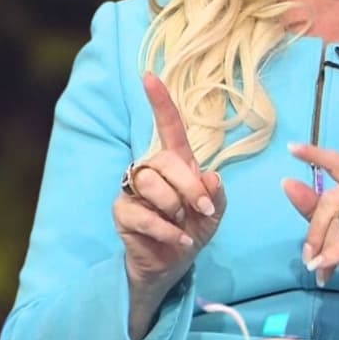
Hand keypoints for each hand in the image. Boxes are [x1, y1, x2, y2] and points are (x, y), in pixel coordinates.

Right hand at [113, 74, 225, 335]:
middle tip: (203, 211)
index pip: (169, 126)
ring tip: (184, 225)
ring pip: (151, 185)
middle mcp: (152, 169)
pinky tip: (178, 240)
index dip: (160, 101)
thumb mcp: (215, 213)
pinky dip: (166, 230)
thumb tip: (211, 176)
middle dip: (190, 188)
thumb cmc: (193, 229)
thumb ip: (217, 195)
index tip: (149, 75)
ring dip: (175, 208)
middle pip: (165, 161)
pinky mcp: (121, 211)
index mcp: (177, 162)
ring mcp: (133, 189)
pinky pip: (143, 214)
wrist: (172, 264)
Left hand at [283, 143, 338, 310]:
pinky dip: (336, 253)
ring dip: (327, 248)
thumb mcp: (334, 232)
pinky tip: (324, 266)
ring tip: (321, 269)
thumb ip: (313, 209)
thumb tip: (287, 183)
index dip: (315, 155)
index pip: (337, 163)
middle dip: (315, 231)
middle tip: (308, 258)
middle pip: (332, 199)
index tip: (291, 148)